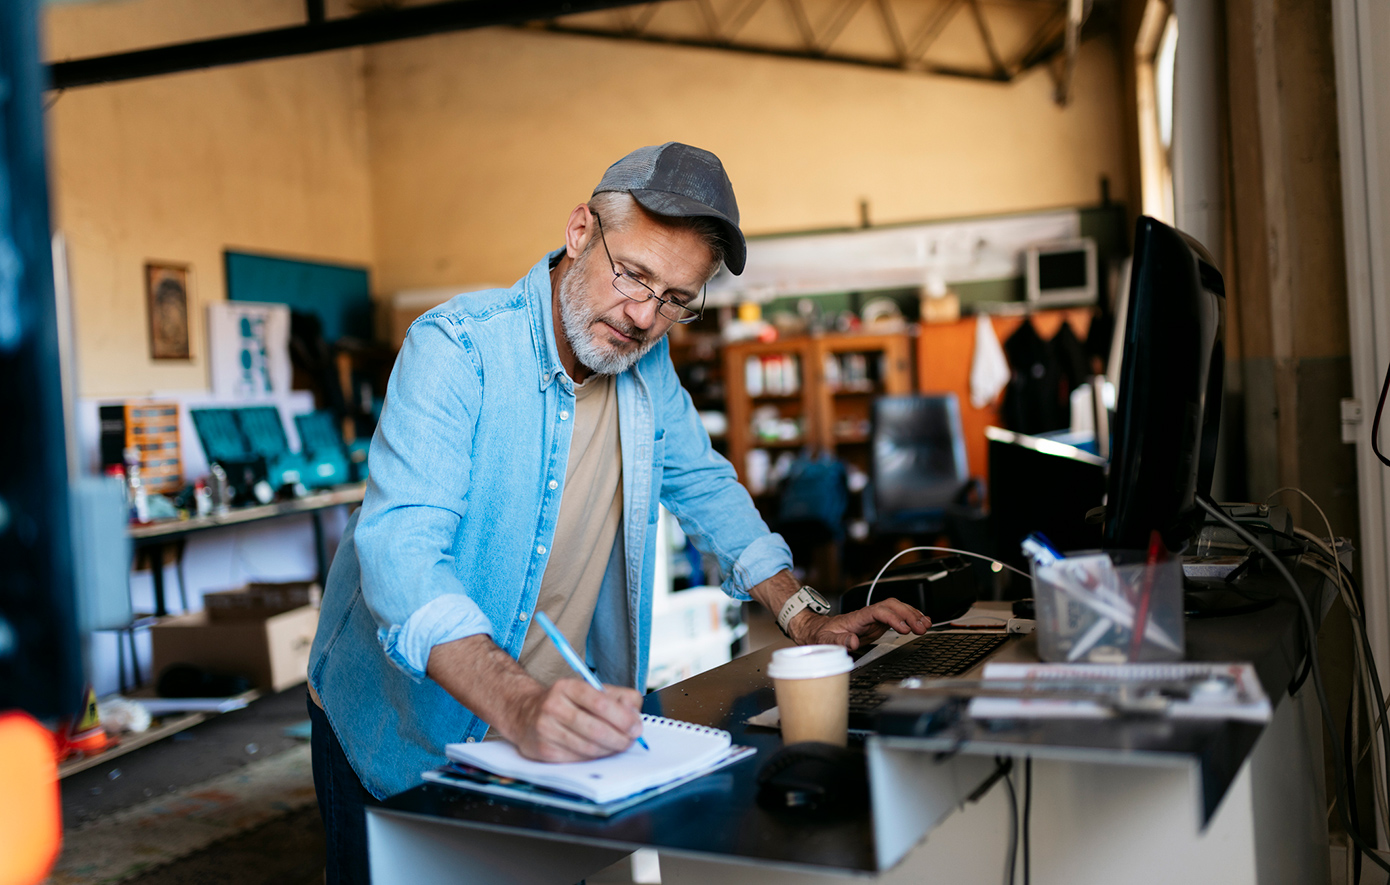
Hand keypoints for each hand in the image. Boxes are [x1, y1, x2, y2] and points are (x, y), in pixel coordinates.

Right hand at [506, 678, 644, 762]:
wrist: (525, 713)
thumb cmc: (567, 703)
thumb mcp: (591, 690)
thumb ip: (619, 698)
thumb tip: (635, 715)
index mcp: (568, 687)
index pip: (600, 703)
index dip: (623, 718)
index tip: (636, 728)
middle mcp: (553, 706)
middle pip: (595, 729)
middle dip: (619, 739)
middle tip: (631, 741)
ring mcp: (546, 729)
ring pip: (588, 747)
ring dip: (609, 750)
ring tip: (618, 746)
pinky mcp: (543, 750)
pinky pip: (577, 759)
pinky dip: (594, 758)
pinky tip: (599, 751)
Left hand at [788, 598, 930, 649]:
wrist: (816, 630)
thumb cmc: (820, 635)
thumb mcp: (824, 641)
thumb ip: (837, 642)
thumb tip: (852, 643)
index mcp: (856, 617)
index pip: (878, 611)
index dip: (893, 618)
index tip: (904, 628)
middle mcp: (867, 615)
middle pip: (891, 606)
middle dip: (908, 614)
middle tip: (921, 627)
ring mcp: (873, 618)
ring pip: (896, 608)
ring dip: (912, 614)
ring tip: (925, 624)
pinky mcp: (877, 624)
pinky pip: (896, 617)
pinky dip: (910, 618)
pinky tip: (921, 622)